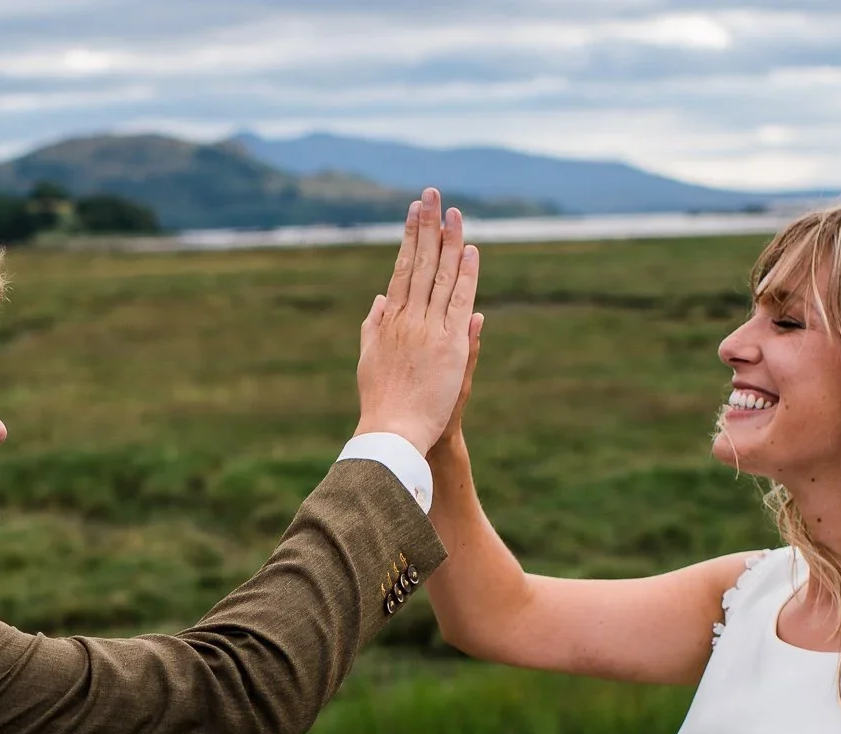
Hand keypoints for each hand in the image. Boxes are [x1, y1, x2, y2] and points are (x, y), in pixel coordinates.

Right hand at [356, 188, 481, 456]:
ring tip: (452, 210)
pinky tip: (470, 249)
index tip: (414, 212)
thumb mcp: (370, 359)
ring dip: (447, 240)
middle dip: (426, 225)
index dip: (410, 238)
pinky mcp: (448, 344)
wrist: (393, 432)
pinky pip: (458, 301)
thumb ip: (375, 327)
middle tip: (431, 193)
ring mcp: (427, 329)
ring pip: (440, 275)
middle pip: (419, 263)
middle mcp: (407, 318)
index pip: (402, 269)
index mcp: (389, 320)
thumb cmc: (382, 403)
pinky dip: (465, 274)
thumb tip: (380, 300)